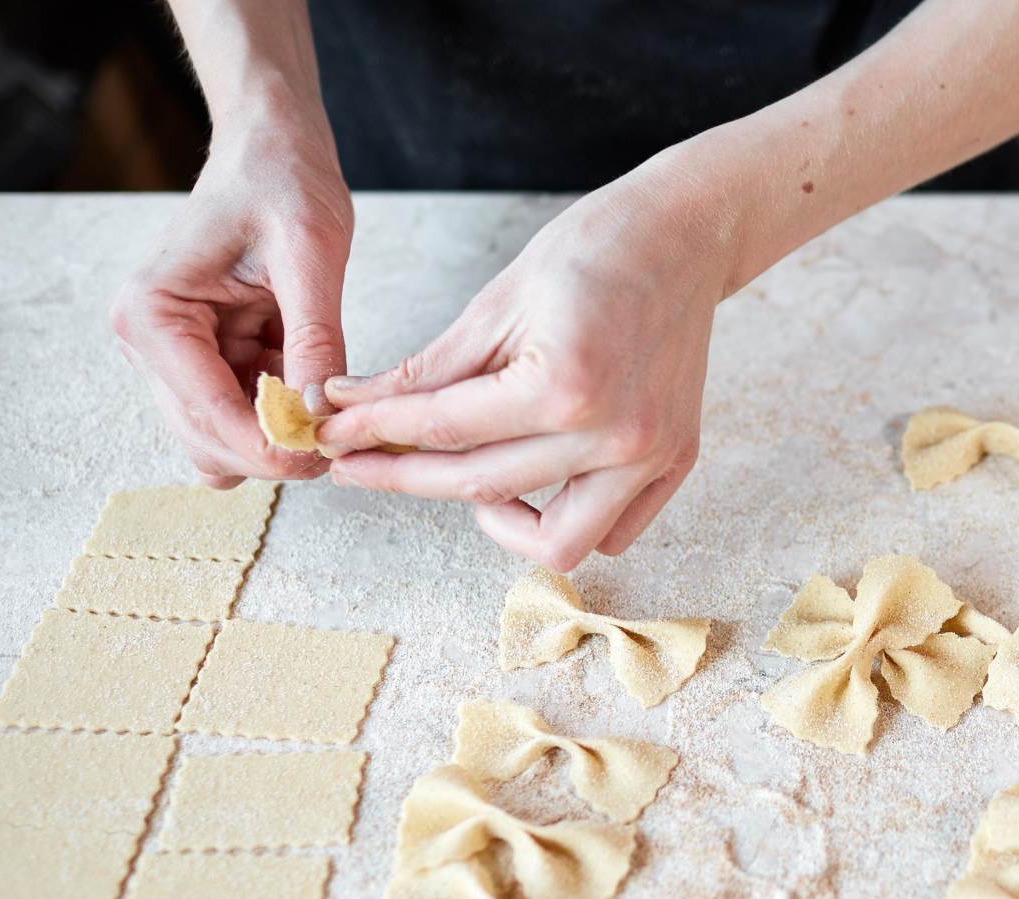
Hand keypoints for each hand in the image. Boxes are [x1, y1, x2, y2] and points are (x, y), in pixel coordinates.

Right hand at [110, 101, 351, 486]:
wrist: (272, 148)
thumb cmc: (282, 180)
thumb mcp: (310, 252)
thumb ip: (314, 336)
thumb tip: (320, 413)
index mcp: (150, 313)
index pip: (206, 412)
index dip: (268, 446)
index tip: (324, 456)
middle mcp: (149, 342)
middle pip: (206, 439)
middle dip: (272, 451)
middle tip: (339, 444)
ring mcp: (175, 356)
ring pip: (222, 439)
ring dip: (277, 439)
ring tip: (333, 413)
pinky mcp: (208, 359)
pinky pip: (244, 415)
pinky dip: (282, 418)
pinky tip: (317, 392)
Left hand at [318, 164, 726, 568]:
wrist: (686, 236)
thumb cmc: (596, 250)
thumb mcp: (499, 299)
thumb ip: (431, 369)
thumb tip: (358, 406)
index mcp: (566, 384)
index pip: (444, 429)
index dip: (374, 432)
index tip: (332, 433)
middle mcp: (614, 435)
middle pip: (482, 487)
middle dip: (404, 477)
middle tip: (359, 463)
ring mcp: (650, 457)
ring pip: (556, 542)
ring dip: (495, 521)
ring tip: (460, 478)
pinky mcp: (674, 463)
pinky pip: (610, 533)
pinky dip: (564, 521)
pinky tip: (531, 480)